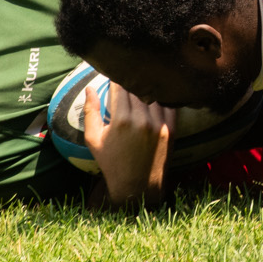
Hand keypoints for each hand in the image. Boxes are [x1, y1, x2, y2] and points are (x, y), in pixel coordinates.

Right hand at [84, 85, 173, 207]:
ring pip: (154, 94)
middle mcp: (142, 119)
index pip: (119, 86)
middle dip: (131, 80)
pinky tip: (157, 95)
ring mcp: (160, 124)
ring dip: (147, 88)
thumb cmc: (112, 163)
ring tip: (142, 83)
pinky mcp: (172, 129)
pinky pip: (169, 105)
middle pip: (137, 88)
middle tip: (128, 76)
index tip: (114, 75)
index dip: (116, 77)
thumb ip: (90, 112)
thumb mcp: (94, 139)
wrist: (137, 187)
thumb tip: (90, 88)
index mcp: (121, 120)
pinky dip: (163, 98)